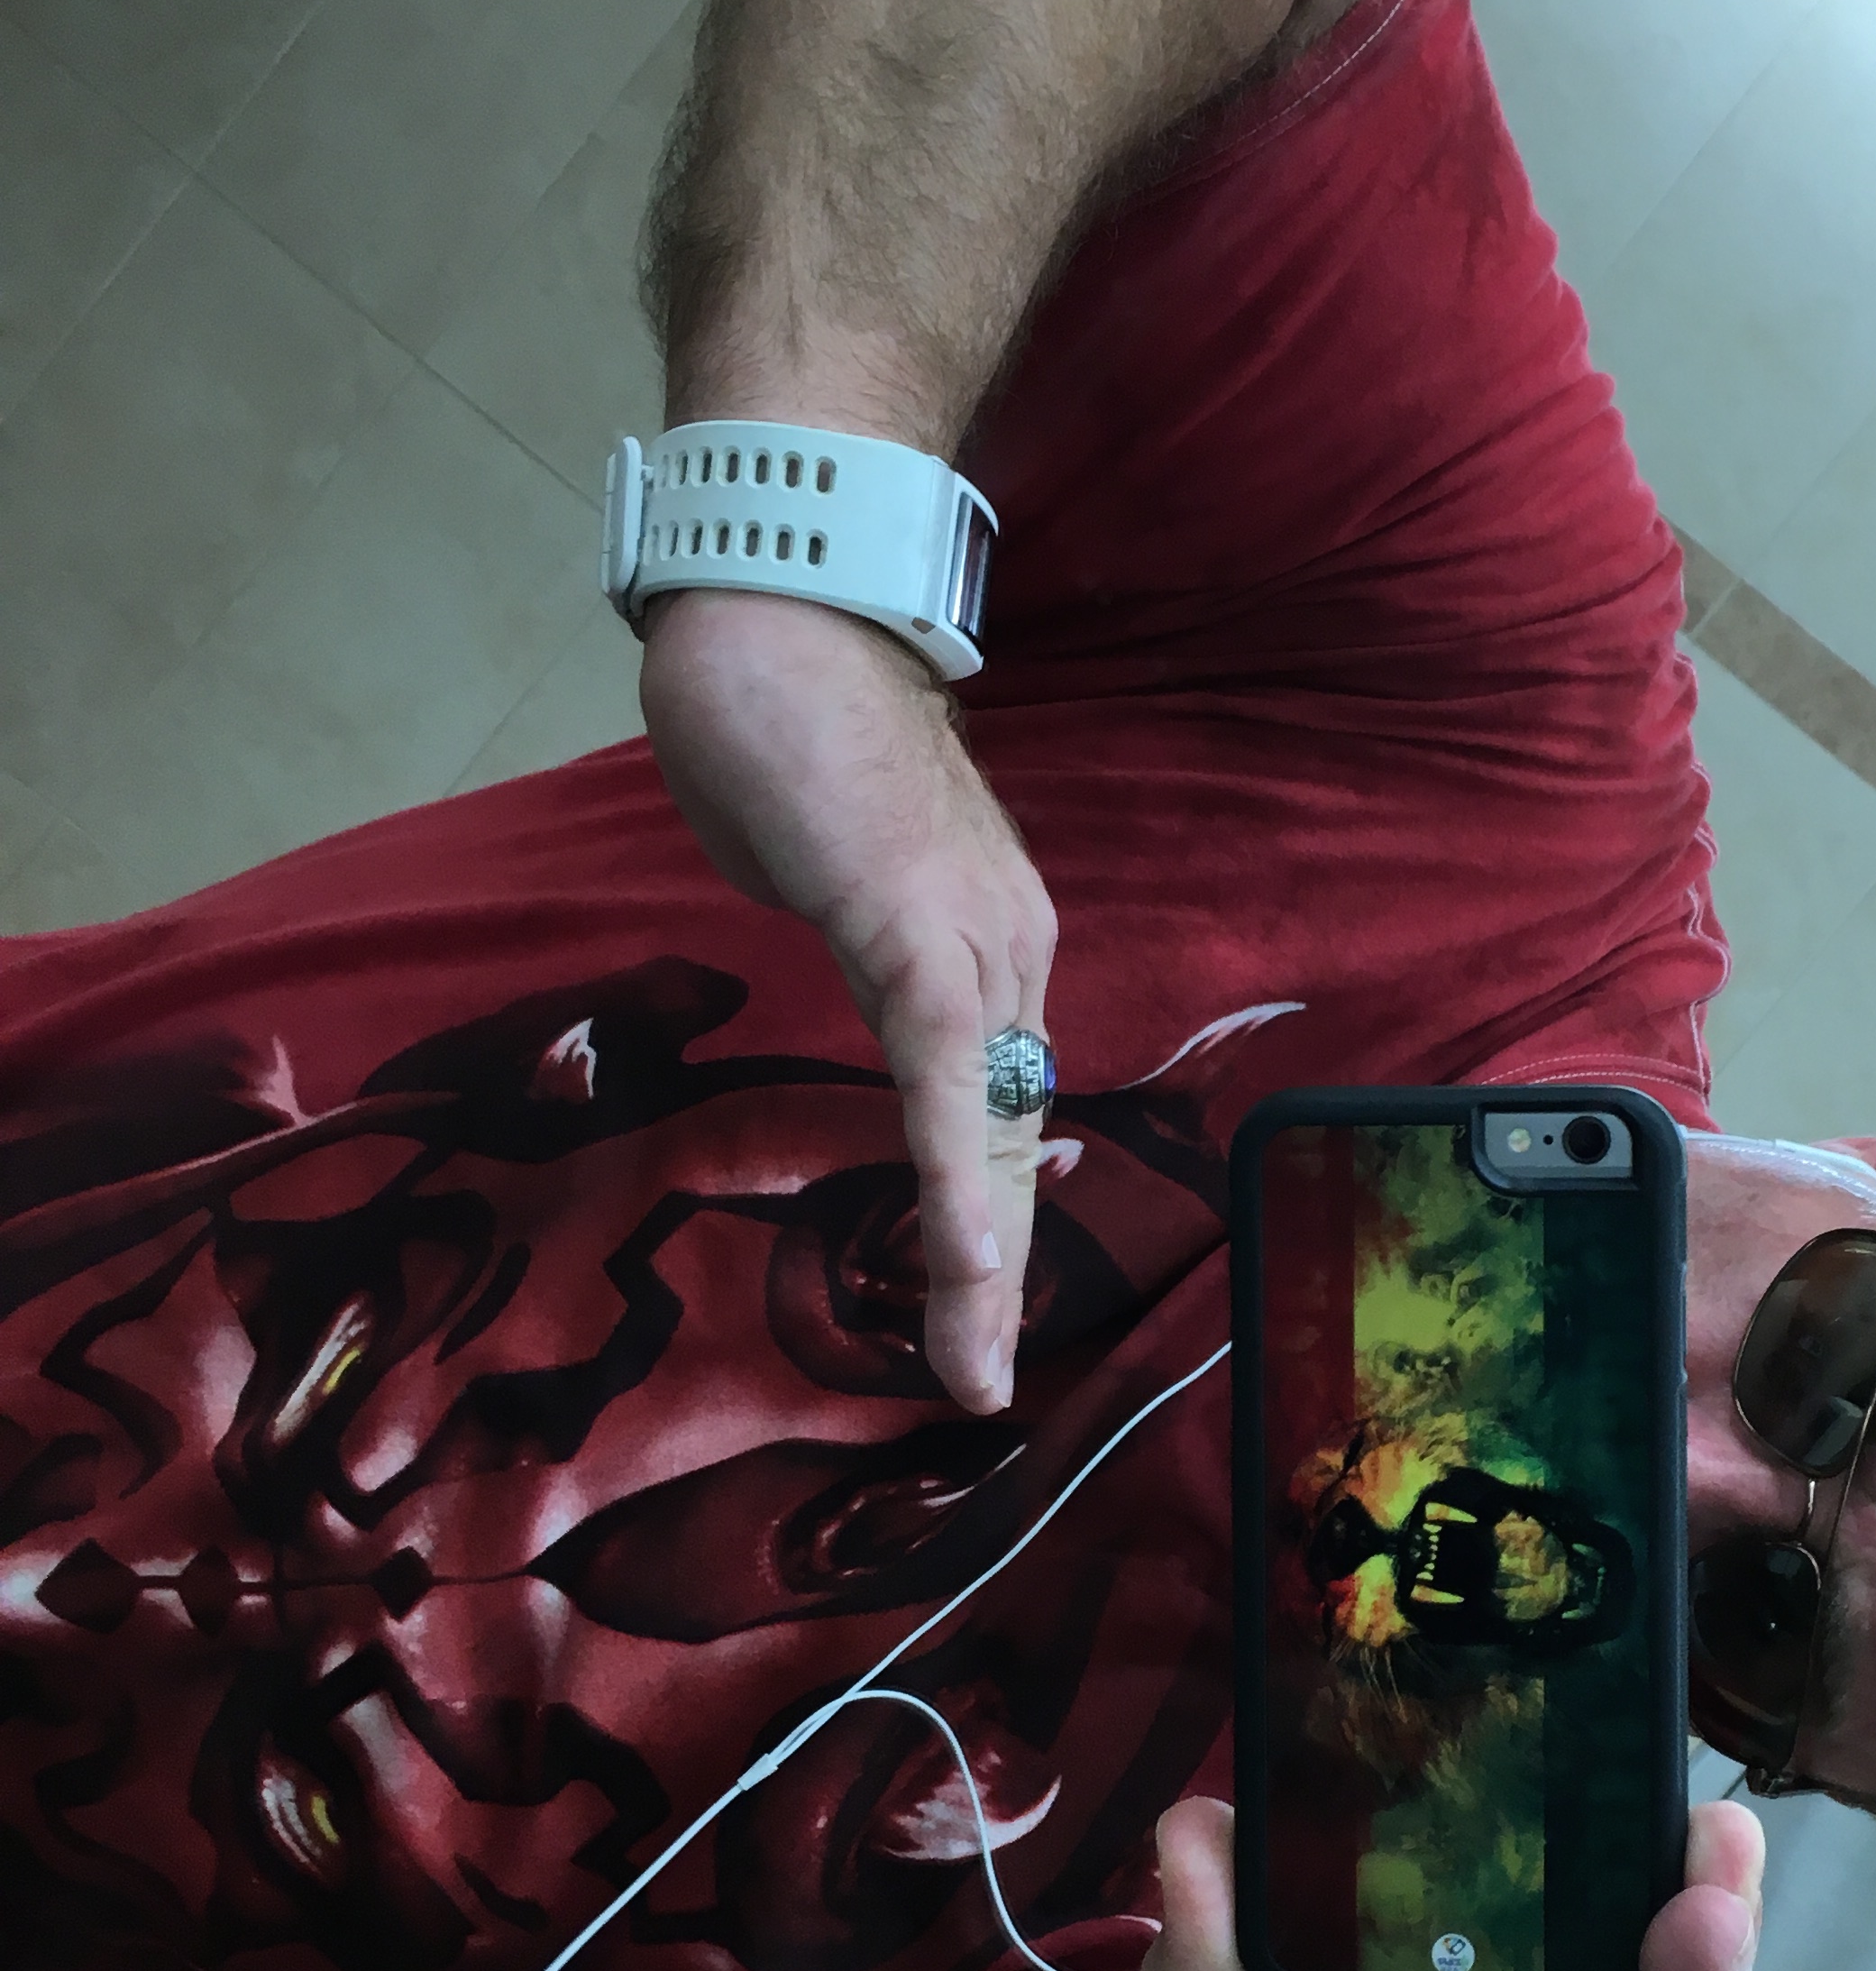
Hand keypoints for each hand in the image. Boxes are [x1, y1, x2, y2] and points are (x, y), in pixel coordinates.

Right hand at [638, 589, 1056, 1411]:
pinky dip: (953, 1181)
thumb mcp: (807, 853)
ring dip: (978, 1257)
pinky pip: (943, 1077)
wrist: (778, 594)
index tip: (973, 1302)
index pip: (988, 1094)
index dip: (982, 1203)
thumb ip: (833, 914)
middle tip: (980, 1376)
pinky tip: (961, 1271)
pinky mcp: (919, 926)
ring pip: (986, 1124)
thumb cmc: (777, 709)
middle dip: (993, 1266)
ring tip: (970, 1366)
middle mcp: (1002, 943)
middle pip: (1005, 1131)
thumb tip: (816, 925)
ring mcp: (973, 935)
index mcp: (978, 934)